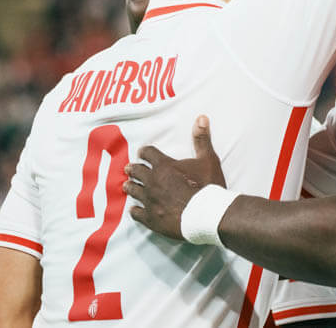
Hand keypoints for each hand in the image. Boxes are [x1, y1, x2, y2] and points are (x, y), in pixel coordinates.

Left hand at [125, 115, 225, 239]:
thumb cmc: (208, 186)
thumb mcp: (208, 160)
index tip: (143, 152)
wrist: (207, 215)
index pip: (148, 153)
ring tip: (127, 185)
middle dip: (133, 169)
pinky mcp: (151, 218)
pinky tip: (134, 209)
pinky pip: (136, 213)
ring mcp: (150, 200)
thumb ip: (202, 139)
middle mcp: (153, 181)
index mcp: (165, 166)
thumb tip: (201, 117)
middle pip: (136, 171)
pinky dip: (135, 210)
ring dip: (130, 187)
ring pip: (133, 190)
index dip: (145, 152)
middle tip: (130, 168)